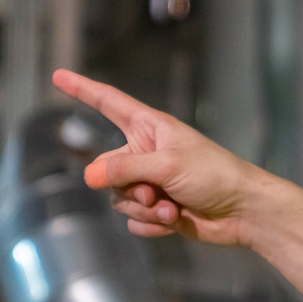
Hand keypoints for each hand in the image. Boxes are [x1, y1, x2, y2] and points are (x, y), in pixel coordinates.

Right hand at [53, 70, 269, 243]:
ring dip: (144, 209)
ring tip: (172, 208)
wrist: (243, 212)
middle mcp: (146, 152)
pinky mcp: (157, 209)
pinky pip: (134, 220)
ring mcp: (150, 182)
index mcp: (150, 128)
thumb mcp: (167, 165)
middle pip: (105, 169)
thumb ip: (125, 169)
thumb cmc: (215, 175)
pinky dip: (152, 225)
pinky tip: (175, 222)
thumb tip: (88, 176)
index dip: (82, 89)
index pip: (108, 103)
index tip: (59, 76)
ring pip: (119, 199)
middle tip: (155, 192)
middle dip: (126, 186)